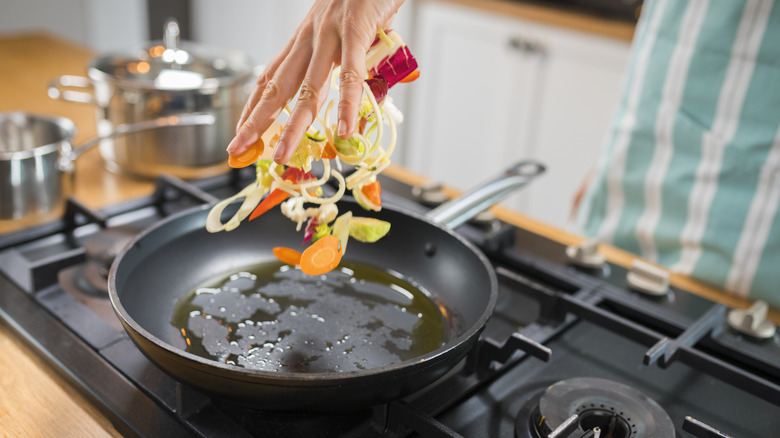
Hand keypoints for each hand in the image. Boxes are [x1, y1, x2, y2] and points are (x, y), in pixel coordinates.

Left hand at [227, 0, 404, 164]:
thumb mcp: (343, 32)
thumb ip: (347, 63)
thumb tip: (357, 93)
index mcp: (302, 42)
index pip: (269, 80)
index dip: (253, 108)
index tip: (241, 134)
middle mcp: (307, 41)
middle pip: (277, 90)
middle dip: (255, 122)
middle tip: (238, 149)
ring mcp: (328, 38)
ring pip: (307, 90)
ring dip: (293, 126)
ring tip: (283, 154)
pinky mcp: (354, 34)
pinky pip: (349, 75)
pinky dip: (346, 104)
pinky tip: (344, 129)